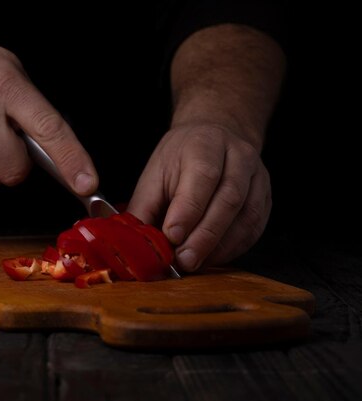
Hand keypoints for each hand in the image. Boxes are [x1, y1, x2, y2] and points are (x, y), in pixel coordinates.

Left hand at [128, 124, 271, 271]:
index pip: (202, 177)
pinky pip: (255, 228)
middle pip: (228, 199)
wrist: (214, 137)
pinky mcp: (265, 198)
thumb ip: (144, 208)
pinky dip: (233, 248)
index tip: (172, 236)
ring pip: (246, 216)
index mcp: (204, 144)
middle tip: (184, 260)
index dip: (188, 210)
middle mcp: (238, 156)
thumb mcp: (154, 174)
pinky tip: (213, 257)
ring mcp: (257, 177)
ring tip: (196, 263)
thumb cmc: (180, 160)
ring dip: (220, 246)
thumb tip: (136, 244)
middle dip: (204, 236)